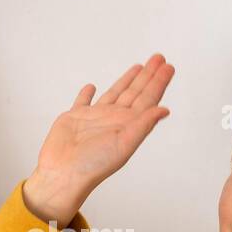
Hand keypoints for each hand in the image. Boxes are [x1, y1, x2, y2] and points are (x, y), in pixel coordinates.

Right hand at [22, 56, 173, 222]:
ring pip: (115, 93)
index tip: (168, 66)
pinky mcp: (75, 117)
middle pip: (135, 92)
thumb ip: (143, 125)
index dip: (158, 82)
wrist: (63, 173)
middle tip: (159, 58)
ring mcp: (94, 118)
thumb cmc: (93, 164)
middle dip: (148, 75)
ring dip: (127, 80)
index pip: (148, 99)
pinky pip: (83, 101)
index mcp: (128, 125)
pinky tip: (92, 87)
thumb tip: (165, 110)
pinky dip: (87, 94)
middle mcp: (114, 119)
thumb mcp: (124, 144)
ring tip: (138, 66)